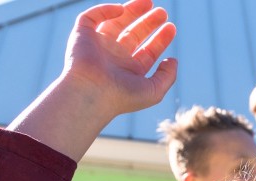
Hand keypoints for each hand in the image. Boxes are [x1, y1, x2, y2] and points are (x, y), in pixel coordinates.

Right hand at [61, 0, 176, 116]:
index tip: (172, 27)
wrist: (91, 92)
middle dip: (148, 22)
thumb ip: (167, 77)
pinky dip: (105, 10)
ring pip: (115, 23)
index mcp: (129, 72)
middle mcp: (114, 58)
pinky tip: (121, 9)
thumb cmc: (122, 96)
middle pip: (134, 35)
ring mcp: (98, 46)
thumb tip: (173, 60)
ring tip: (148, 1)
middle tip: (162, 12)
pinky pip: (92, 17)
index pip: (147, 52)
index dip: (160, 39)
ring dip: (131, 10)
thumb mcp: (154, 91)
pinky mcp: (82, 35)